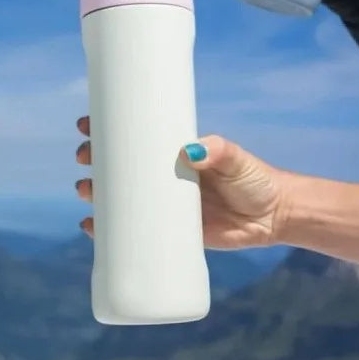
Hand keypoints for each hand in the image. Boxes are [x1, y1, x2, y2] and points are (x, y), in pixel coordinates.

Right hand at [74, 118, 291, 249]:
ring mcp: (165, 206)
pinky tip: (92, 229)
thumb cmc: (255, 178)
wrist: (273, 217)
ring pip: (120, 199)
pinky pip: (133, 233)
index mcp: (174, 154)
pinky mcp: (171, 235)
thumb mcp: (236, 159)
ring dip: (96, 194)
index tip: (86, 124)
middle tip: (85, 158)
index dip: (107, 131)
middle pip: (119, 167)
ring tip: (86, 191)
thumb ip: (218, 152)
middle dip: (94, 161)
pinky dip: (109, 232)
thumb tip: (191, 150)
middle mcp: (164, 178)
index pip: (135, 138)